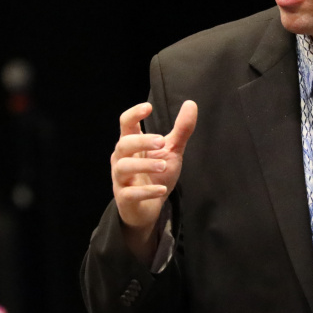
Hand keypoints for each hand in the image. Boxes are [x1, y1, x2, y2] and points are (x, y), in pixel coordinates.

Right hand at [110, 99, 197, 262]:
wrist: (150, 208)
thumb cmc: (157, 175)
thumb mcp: (171, 151)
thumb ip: (181, 130)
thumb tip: (191, 103)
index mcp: (131, 144)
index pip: (125, 123)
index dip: (134, 114)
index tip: (149, 107)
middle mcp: (121, 159)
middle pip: (123, 144)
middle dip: (141, 141)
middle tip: (162, 142)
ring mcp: (121, 179)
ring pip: (123, 167)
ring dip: (144, 165)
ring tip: (163, 166)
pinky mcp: (125, 198)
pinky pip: (130, 193)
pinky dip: (146, 191)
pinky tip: (161, 189)